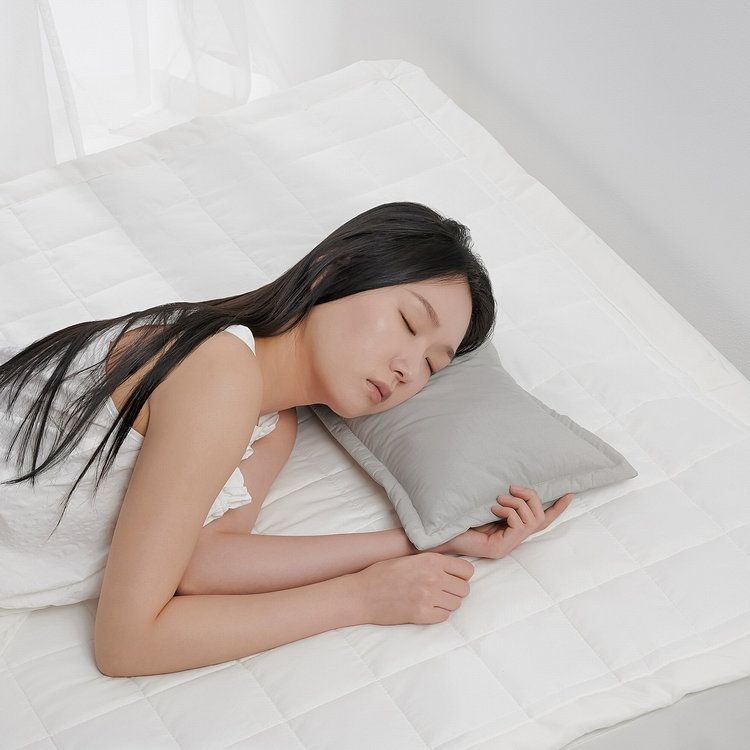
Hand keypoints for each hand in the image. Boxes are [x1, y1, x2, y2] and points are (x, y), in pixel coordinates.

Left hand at [444, 485, 575, 558]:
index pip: (541, 519)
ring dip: (517, 503)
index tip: (570, 492)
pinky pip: (519, 525)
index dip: (557, 507)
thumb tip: (510, 481)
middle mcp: (512, 538)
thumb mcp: (483, 501)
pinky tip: (492, 509)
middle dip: (531, 497)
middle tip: (511, 488)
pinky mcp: (500, 548)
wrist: (438, 534)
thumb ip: (499, 495)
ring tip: (498, 499)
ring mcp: (507, 545)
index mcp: (511, 528)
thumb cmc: (456, 516)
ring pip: (531, 519)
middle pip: (540, 517)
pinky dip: (509, 512)